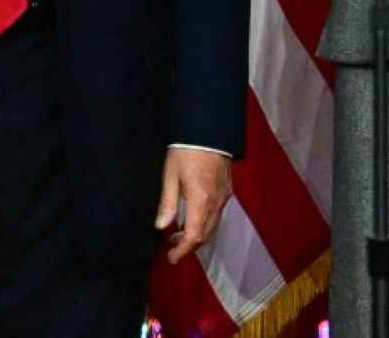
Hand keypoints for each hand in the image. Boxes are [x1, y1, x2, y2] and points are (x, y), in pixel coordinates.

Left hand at [157, 147, 231, 264]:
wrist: (209, 130)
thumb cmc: (187, 150)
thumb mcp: (170, 175)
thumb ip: (167, 203)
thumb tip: (161, 226)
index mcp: (201, 200)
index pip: (194, 236)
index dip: (183, 251)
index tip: (171, 258)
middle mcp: (216, 203)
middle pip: (206, 235)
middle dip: (189, 246)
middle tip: (172, 247)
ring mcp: (224, 197)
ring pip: (213, 226)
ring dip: (198, 235)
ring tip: (179, 232)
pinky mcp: (227, 190)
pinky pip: (217, 215)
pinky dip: (205, 223)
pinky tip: (193, 216)